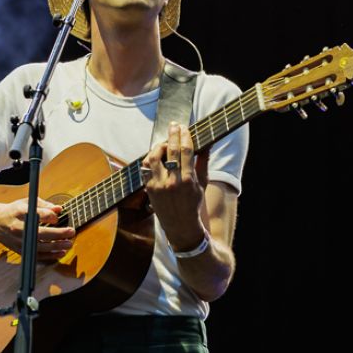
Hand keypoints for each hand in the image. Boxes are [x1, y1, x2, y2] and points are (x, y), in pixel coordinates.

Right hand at [0, 197, 74, 259]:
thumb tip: (59, 209)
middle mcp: (18, 228)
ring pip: (39, 247)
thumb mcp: (27, 202)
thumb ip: (44, 205)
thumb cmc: (13, 211)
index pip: (37, 215)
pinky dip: (50, 256)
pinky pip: (36, 256)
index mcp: (19, 213)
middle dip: (57, 234)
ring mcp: (18, 241)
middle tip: (71, 231)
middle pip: (39, 233)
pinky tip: (61, 252)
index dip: (50, 216)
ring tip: (69, 243)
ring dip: (56, 246)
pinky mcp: (20, 250)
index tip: (57, 217)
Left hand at [143, 122, 208, 251]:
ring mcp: (158, 185)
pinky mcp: (149, 189)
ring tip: (164, 143)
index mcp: (188, 179)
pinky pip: (146, 168)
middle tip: (174, 126)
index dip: (184, 136)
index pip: (185, 150)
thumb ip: (203, 162)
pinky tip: (155, 155)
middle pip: (170, 150)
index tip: (184, 127)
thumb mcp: (202, 183)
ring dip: (158, 146)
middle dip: (172, 134)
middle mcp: (172, 181)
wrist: (181, 226)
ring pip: (153, 157)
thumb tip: (207, 143)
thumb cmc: (194, 203)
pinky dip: (150, 159)